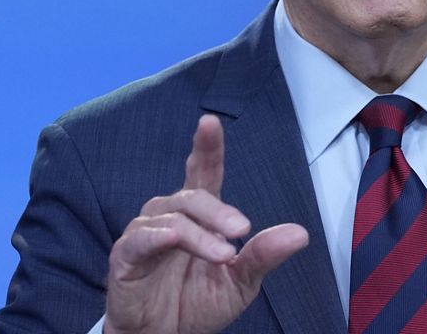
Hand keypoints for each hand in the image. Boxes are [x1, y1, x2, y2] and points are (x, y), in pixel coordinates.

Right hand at [105, 114, 308, 333]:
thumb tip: (300, 234)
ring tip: (224, 254)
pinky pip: (141, 239)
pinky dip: (158, 236)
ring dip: (200, 233)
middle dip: (219, 210)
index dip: (206, 148)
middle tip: (242, 230)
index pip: (202, 173)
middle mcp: (170, 217)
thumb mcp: (240, 282)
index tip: (210, 123)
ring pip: (173, 217)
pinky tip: (173, 238)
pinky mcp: (126, 258)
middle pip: (192, 196)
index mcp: (198, 217)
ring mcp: (145, 235)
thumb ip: (264, 256)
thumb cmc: (197, 304)